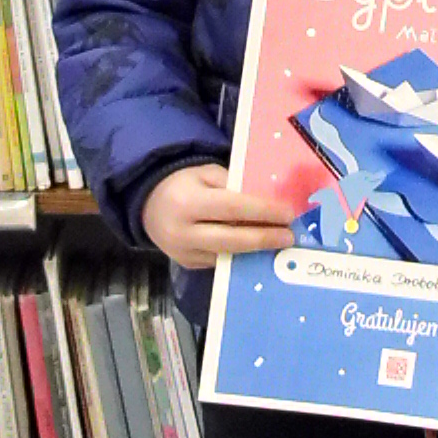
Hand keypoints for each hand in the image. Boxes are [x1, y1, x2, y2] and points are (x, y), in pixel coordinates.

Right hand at [141, 163, 294, 271]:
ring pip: (227, 254)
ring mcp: (183, 253)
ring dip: (256, 251)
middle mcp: (183, 232)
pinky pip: (219, 261)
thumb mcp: (206, 173)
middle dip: (264, 238)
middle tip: (289, 237)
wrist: (148, 204)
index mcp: (188, 202)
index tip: (288, 213)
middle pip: (231, 239)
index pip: (231, 209)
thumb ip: (233, 186)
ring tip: (280, 243)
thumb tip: (267, 201)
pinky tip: (258, 251)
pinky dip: (240, 255)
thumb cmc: (183, 183)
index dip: (262, 212)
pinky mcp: (187, 264)